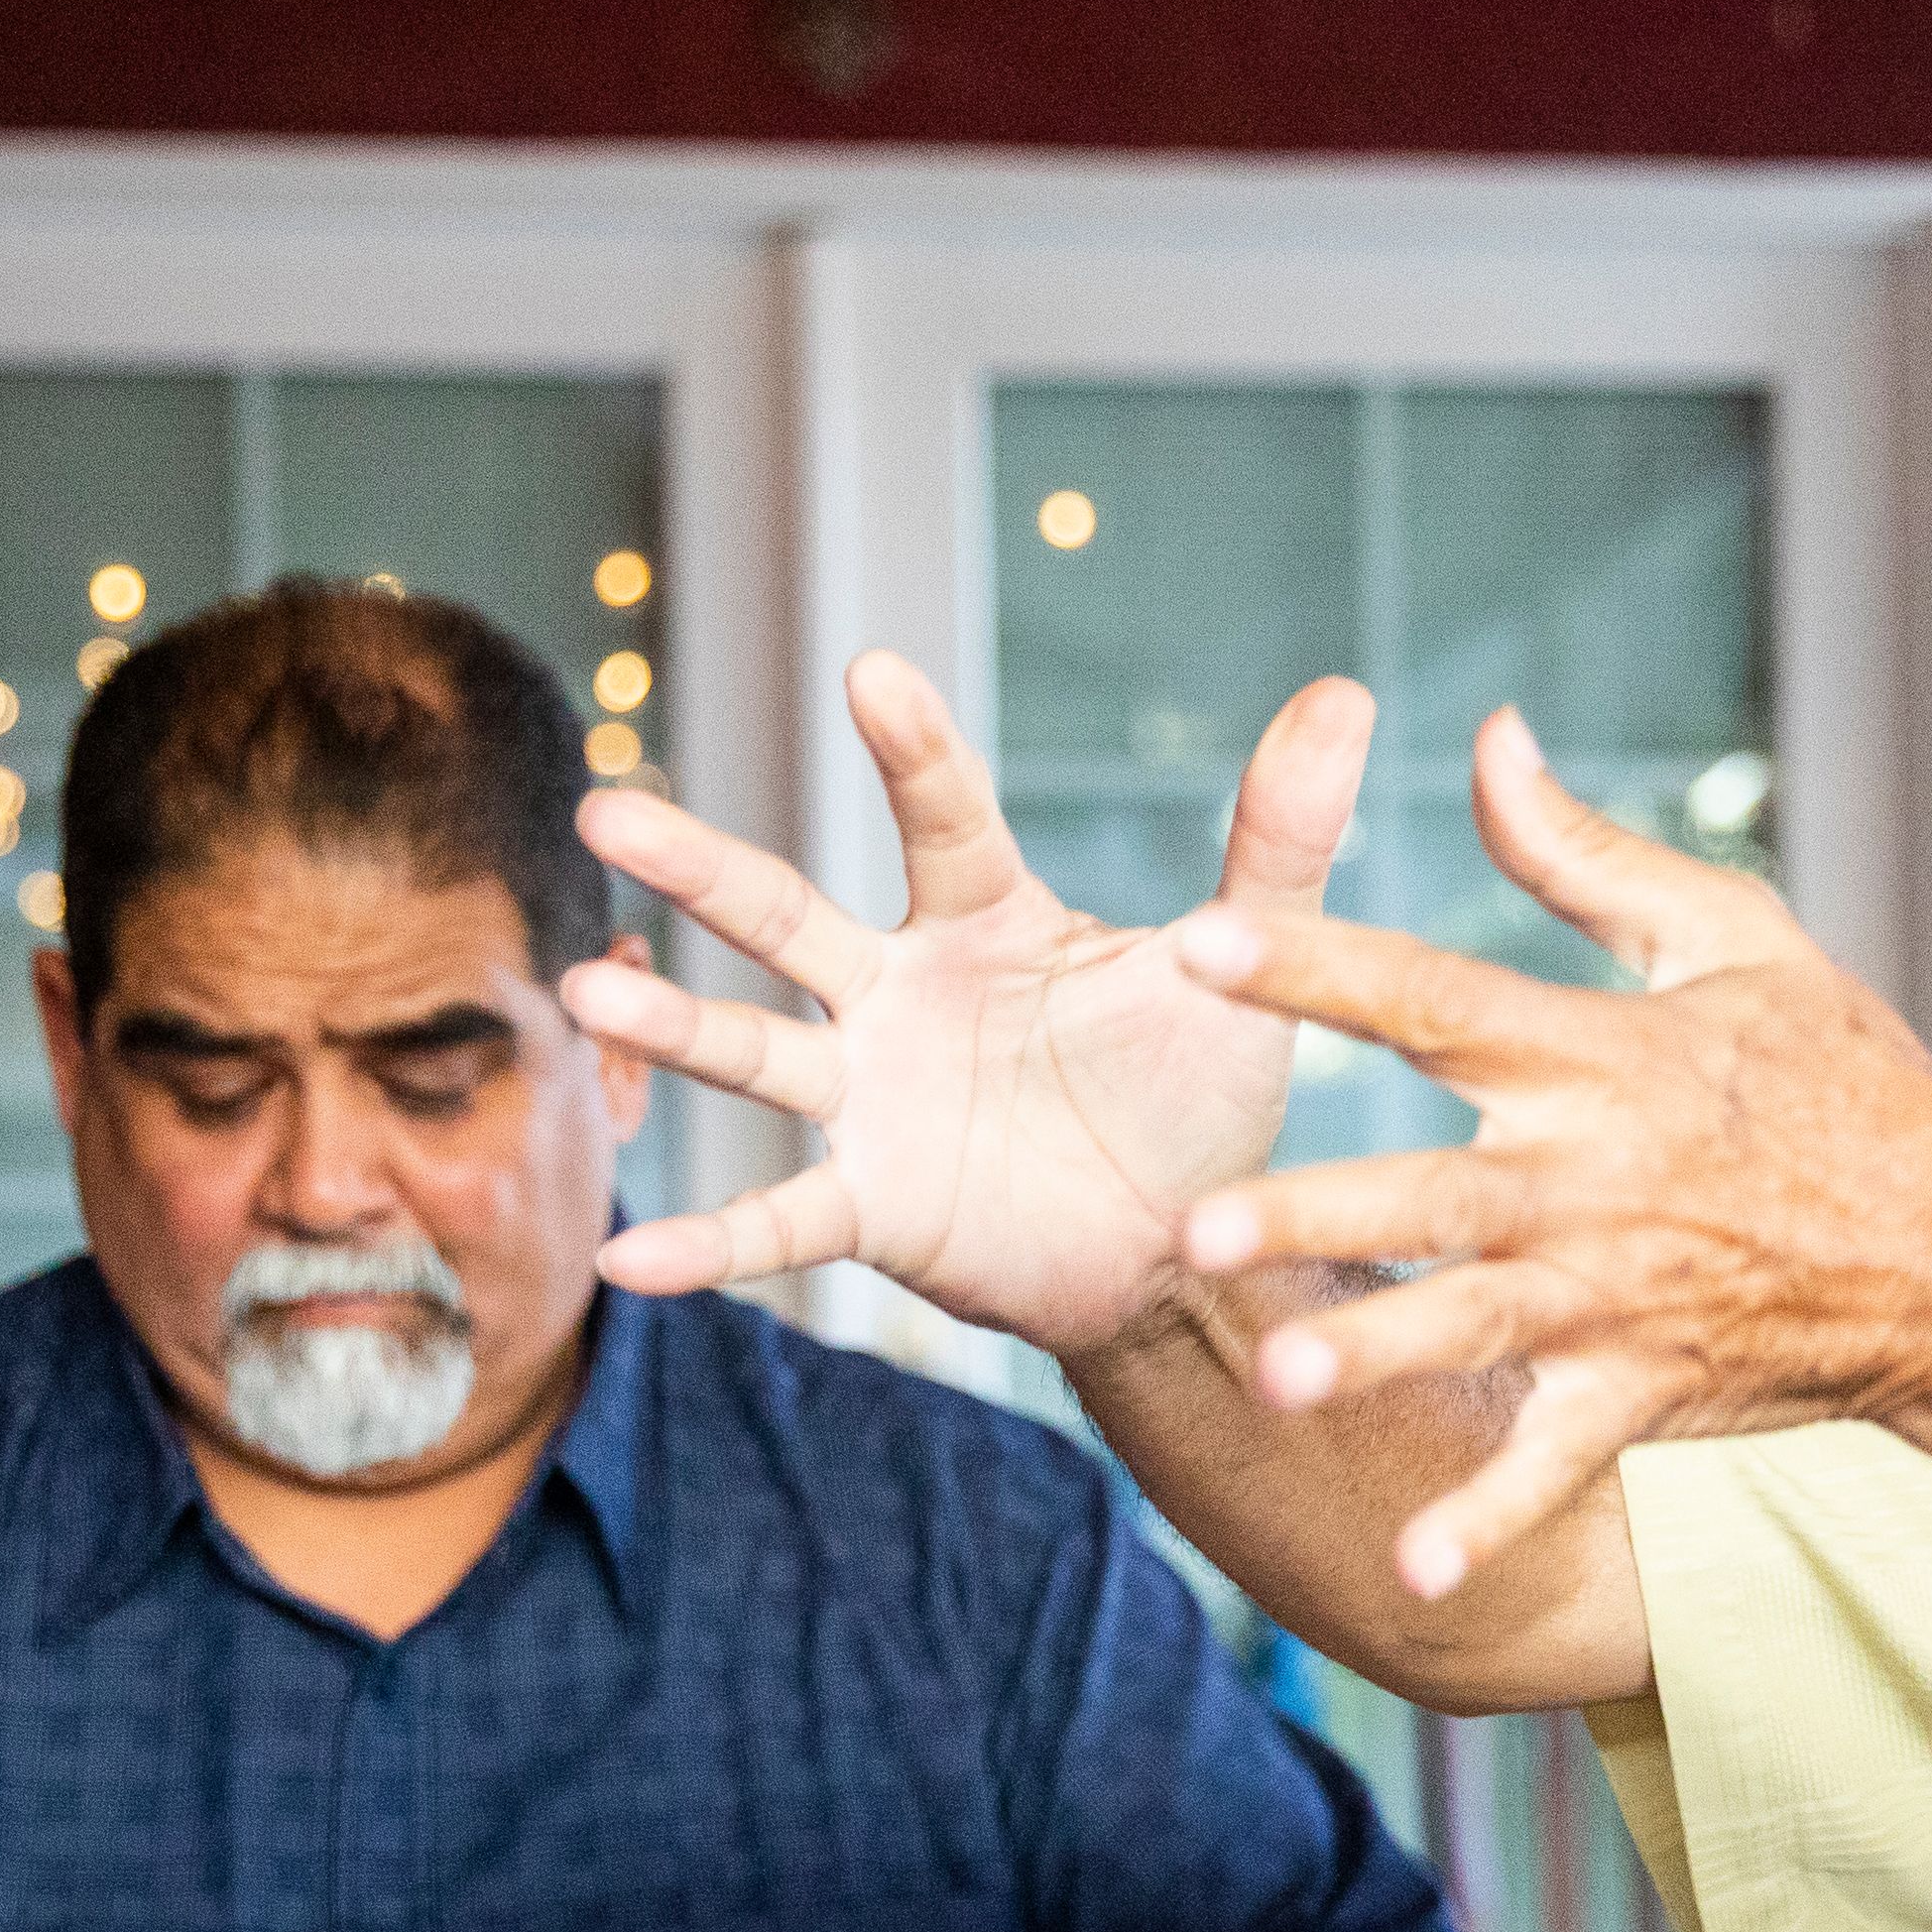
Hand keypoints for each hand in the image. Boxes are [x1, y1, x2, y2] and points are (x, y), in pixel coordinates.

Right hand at [569, 651, 1366, 1355]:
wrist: (1188, 1251)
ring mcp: (870, 1099)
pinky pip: (777, 1220)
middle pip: (784, 914)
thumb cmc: (1200, 1092)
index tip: (877, 672)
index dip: (911, 749)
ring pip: (752, 1049)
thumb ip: (1281, 838)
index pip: (943, 818)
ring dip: (669, 1026)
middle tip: (606, 806)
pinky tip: (624, 1260)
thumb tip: (1349, 694)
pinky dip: (705, 1243)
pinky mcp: (872, 1205)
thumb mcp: (1251, 966)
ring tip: (582, 992)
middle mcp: (901, 995)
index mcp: (988, 921)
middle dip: (699, 863)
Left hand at [1157, 708, 1931, 1598]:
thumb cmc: (1841, 1079)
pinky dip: (1490, 1521)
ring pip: (1470, 1329)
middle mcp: (1592, 1180)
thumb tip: (1483, 739)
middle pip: (1429, 1195)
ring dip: (1373, 1359)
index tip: (1196, 945)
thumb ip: (1582, 852)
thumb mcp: (1731, 935)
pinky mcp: (1643, 1390)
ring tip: (1271, 1383)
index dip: (1316, 969)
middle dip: (1312, 1214)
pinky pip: (1554, 1464)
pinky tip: (1410, 1579)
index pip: (1432, 1000)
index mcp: (1599, 1056)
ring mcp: (1615, 1297)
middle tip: (1193, 1231)